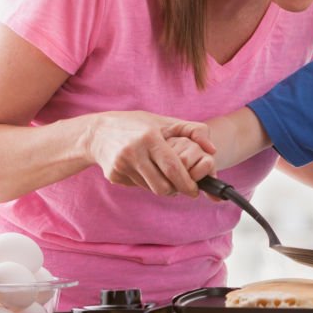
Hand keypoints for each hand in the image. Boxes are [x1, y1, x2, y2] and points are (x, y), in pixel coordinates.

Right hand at [84, 111, 215, 197]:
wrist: (99, 132)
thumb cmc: (139, 126)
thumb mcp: (165, 122)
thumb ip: (194, 131)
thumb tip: (213, 150)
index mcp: (149, 138)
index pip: (173, 168)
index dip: (187, 183)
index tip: (196, 190)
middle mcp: (133, 152)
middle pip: (162, 186)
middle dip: (176, 190)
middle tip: (183, 187)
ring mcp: (121, 165)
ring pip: (151, 189)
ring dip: (162, 186)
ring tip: (164, 175)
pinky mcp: (113, 175)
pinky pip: (138, 187)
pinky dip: (146, 183)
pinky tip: (144, 170)